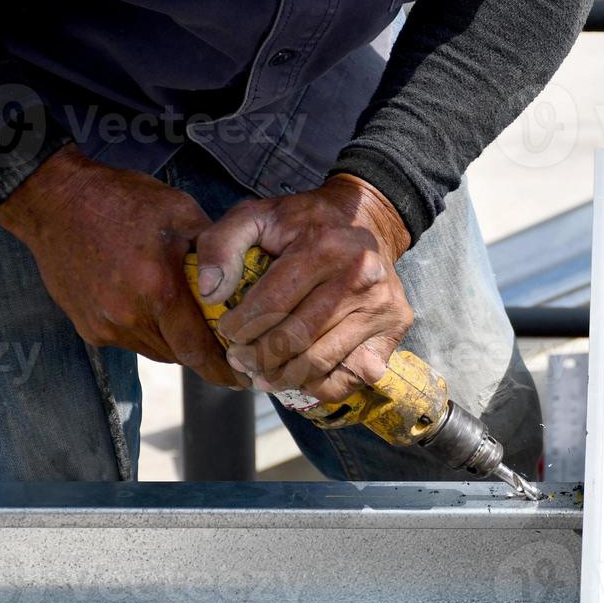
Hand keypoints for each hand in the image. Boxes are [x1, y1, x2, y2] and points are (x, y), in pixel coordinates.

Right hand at [0, 145, 242, 386]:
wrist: (54, 200)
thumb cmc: (123, 200)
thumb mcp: (181, 213)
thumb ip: (217, 252)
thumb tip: (246, 285)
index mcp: (158, 289)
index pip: (198, 349)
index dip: (224, 368)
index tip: (245, 378)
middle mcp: (128, 316)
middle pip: (179, 355)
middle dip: (205, 356)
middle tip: (229, 351)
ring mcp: (104, 325)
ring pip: (156, 350)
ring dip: (176, 342)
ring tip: (192, 324)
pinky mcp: (87, 328)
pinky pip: (131, 341)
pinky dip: (149, 332)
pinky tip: (152, 307)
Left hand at [195, 174, 413, 402]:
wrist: (369, 218)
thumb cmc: (306, 223)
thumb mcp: (257, 215)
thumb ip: (222, 245)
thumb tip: (211, 293)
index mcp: (324, 247)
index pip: (272, 303)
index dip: (241, 327)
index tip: (226, 333)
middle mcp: (359, 277)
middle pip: (296, 337)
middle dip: (258, 357)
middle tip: (240, 360)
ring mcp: (380, 306)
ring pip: (320, 361)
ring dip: (283, 376)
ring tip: (262, 375)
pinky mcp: (393, 328)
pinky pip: (351, 375)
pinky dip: (319, 387)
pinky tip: (298, 378)